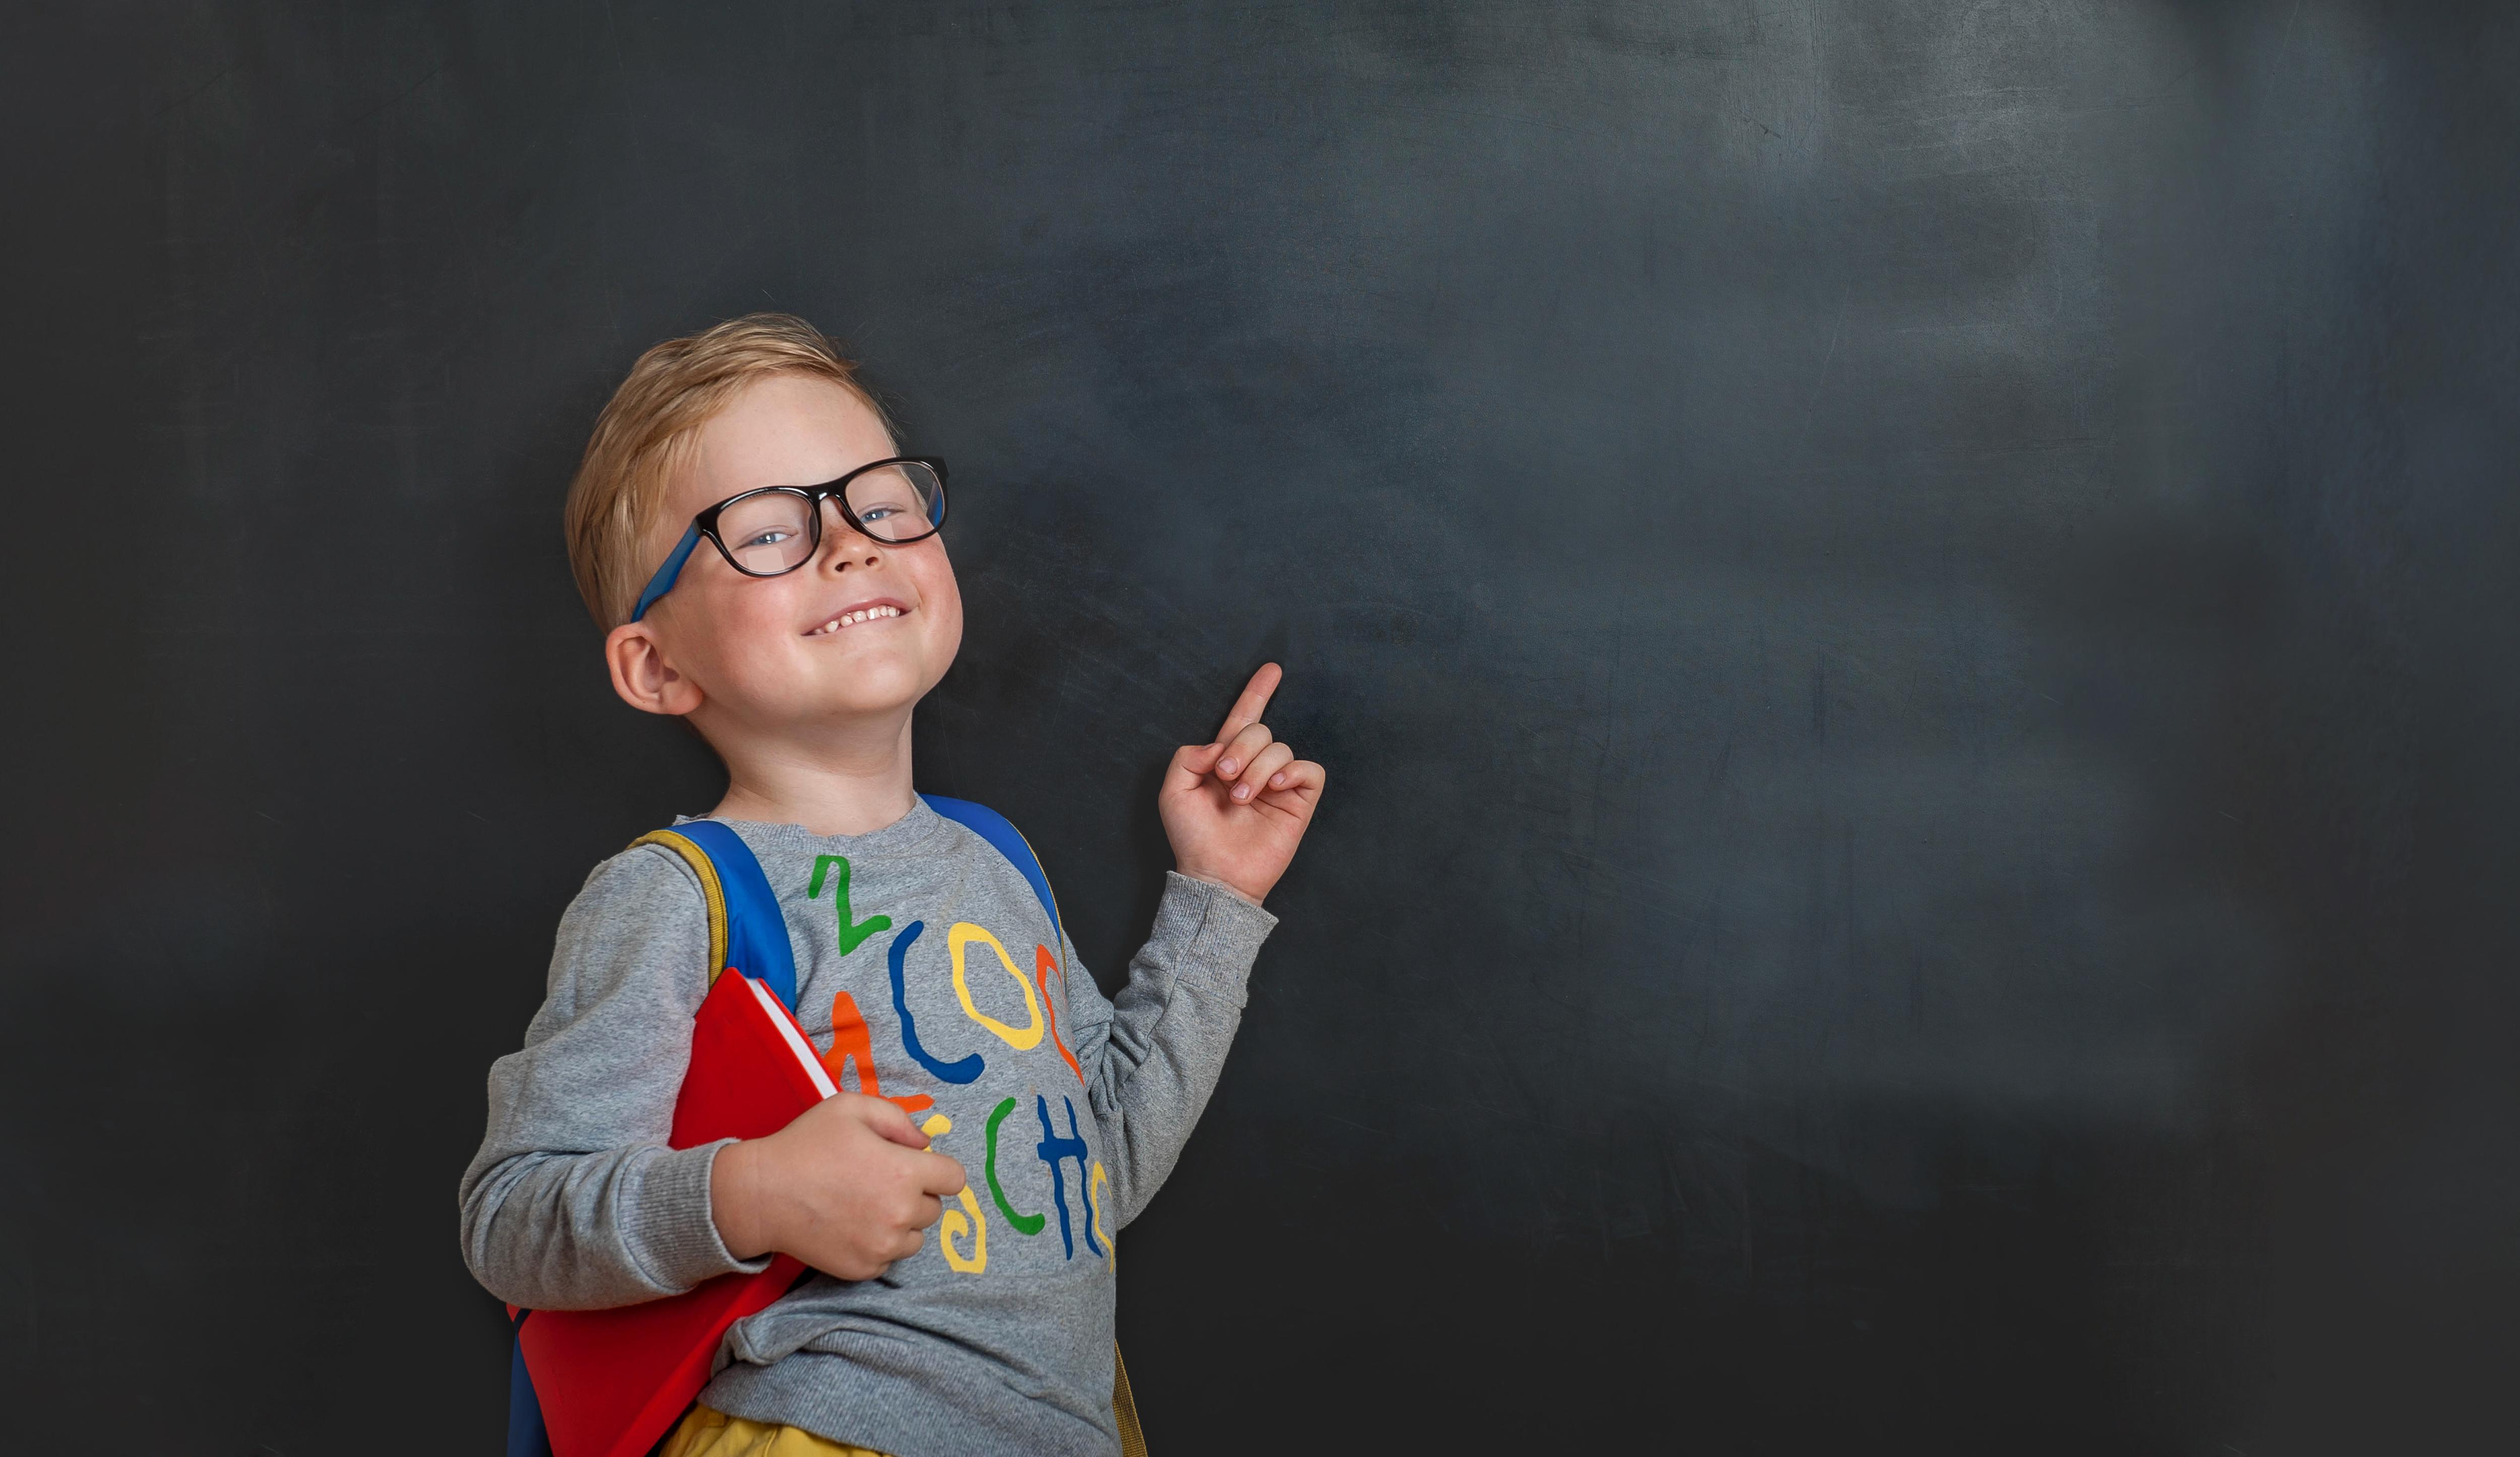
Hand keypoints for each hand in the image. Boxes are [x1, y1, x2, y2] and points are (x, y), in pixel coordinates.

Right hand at [710, 1093, 968, 1280]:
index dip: (938, 1169)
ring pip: (915, 1237)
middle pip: (934, 1208)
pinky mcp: (864, 1269)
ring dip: (901, 1223)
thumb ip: (897, 1119)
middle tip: (878, 1182)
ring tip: (865, 1206)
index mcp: (905, 1172)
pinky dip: (878, 1245)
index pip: (954, 1179)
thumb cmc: (806, 1144)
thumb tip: (924, 1144)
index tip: (917, 1167)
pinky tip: (850, 1226)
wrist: (761, 1194)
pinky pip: (889, 1259)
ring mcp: (882, 1247)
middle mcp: (900, 1214)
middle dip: (915, 1194)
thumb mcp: (851, 1108)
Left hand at [1159, 663, 1325, 905]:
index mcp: (1225, 761)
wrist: (1215, 875)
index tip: (1272, 669)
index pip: (1244, 719)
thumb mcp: (1174, 791)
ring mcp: (1278, 785)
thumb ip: (1190, 756)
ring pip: (1281, 748)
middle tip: (1225, 778)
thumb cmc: (1193, 838)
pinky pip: (1308, 770)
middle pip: (1260, 730)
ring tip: (1242, 798)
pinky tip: (1274, 788)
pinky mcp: (1299, 802)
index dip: (1257, 693)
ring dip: (1258, 769)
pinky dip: (1291, 772)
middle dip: (1241, 748)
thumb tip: (1221, 744)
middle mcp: (1254, 768)